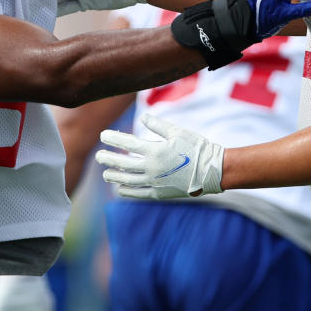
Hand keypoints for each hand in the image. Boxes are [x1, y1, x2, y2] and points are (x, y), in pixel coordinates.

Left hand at [95, 113, 223, 198]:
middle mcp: (151, 167)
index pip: (127, 142)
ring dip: (114, 176)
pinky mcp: (160, 193)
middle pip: (123, 163)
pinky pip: (138, 193)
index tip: (103, 135)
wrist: (212, 171)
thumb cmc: (196, 148)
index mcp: (155, 150)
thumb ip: (157, 125)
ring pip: (128, 180)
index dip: (114, 138)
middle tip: (99, 155)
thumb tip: (142, 116)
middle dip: (108, 158)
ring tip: (105, 173)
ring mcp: (155, 182)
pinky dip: (127, 190)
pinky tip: (120, 188)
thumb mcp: (177, 132)